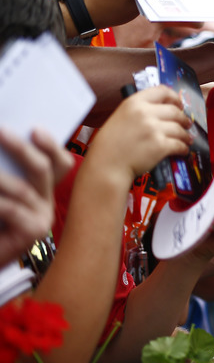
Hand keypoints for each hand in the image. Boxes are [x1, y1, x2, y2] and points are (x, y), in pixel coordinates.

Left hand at [0, 128, 73, 265]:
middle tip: (2, 132)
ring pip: (24, 188)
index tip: (34, 129)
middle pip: (45, 169)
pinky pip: (12, 208)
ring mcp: (42, 218)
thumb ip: (7, 173)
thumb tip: (5, 139)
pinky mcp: (33, 232)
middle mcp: (46, 202)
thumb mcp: (0, 192)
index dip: (51, 145)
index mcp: (41, 189)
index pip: (59, 162)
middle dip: (23, 149)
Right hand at [86, 85, 191, 182]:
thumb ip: (139, 111)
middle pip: (175, 111)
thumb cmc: (110, 144)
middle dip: (183, 118)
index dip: (175, 97)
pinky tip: (183, 149)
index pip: (162, 91)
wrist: (107, 165)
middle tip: (186, 123)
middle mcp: (145, 113)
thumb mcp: (121, 117)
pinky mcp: (160, 146)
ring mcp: (154, 129)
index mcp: (134, 102)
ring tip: (187, 138)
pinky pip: (179, 144)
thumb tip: (161, 111)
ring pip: (179, 128)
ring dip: (185, 134)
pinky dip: (184, 148)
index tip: (179, 104)